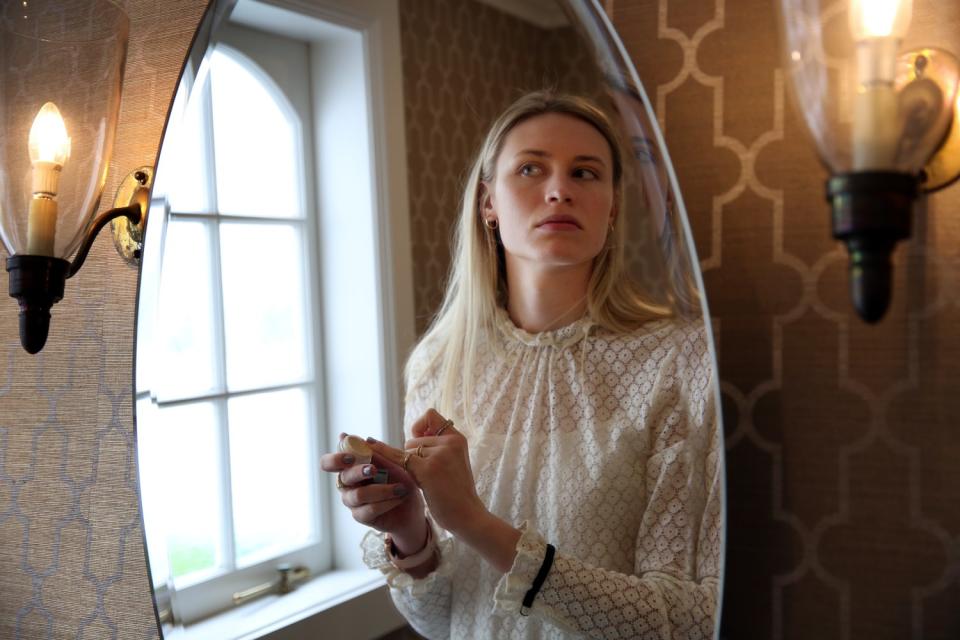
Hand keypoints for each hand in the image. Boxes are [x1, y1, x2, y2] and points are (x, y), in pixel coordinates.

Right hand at [319, 434, 425, 545]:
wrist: (412, 508)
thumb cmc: (400, 482)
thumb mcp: (392, 464)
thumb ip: (375, 452)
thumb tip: (358, 438)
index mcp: (350, 467)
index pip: (328, 463)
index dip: (335, 459)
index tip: (351, 457)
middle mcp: (347, 485)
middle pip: (343, 478)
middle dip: (359, 472)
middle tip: (374, 470)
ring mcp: (352, 502)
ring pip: (358, 495)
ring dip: (381, 490)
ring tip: (400, 488)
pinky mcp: (360, 517)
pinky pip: (369, 509)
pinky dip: (387, 502)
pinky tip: (399, 498)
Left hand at [366, 410, 486, 536]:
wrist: (466, 515)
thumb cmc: (457, 493)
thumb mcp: (455, 462)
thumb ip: (439, 447)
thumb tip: (415, 435)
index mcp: (457, 439)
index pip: (430, 416)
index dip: (420, 428)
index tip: (421, 443)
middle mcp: (450, 442)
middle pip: (414, 439)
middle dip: (413, 456)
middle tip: (428, 476)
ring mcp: (440, 454)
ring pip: (408, 450)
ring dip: (410, 466)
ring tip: (429, 482)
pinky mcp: (428, 468)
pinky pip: (399, 457)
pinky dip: (383, 452)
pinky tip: (369, 446)